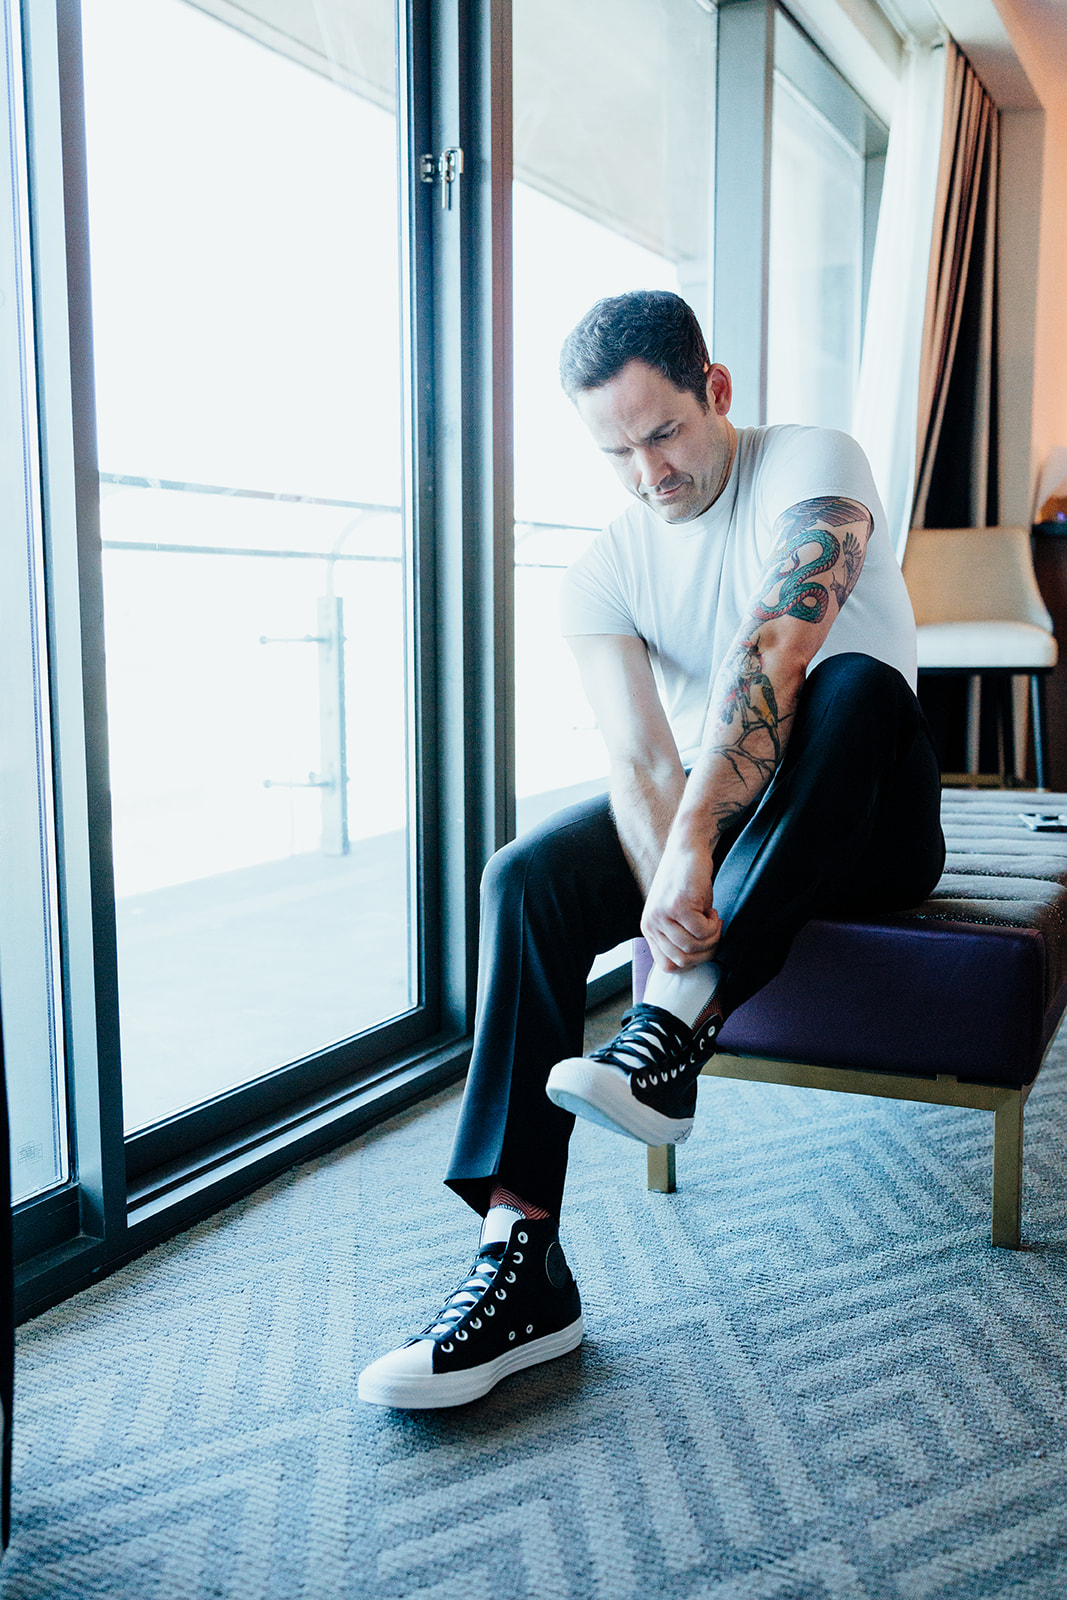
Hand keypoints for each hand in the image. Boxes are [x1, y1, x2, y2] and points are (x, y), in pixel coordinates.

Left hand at [640, 834, 722, 972]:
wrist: (687, 849)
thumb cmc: (687, 884)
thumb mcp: (676, 915)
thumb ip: (678, 936)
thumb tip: (695, 962)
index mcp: (649, 929)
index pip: (668, 966)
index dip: (692, 961)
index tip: (703, 946)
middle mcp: (651, 924)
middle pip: (682, 960)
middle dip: (706, 952)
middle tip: (713, 933)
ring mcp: (662, 915)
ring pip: (693, 947)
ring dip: (712, 937)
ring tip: (713, 919)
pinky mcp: (678, 905)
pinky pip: (702, 931)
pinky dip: (714, 925)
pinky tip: (711, 910)